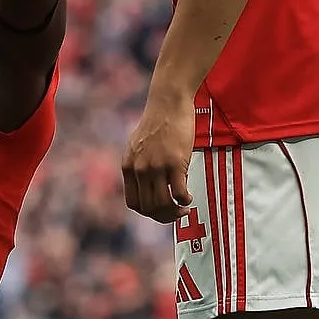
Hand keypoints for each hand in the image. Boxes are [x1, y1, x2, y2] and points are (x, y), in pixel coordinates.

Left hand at [121, 92, 196, 223]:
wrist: (168, 102)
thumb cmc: (158, 122)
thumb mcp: (139, 146)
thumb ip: (140, 165)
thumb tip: (149, 184)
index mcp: (128, 167)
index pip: (133, 203)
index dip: (148, 212)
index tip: (160, 210)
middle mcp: (139, 169)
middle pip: (148, 207)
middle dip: (163, 216)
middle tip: (176, 213)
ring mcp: (156, 167)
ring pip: (162, 204)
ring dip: (175, 212)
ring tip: (184, 208)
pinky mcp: (174, 163)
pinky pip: (178, 193)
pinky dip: (185, 201)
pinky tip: (189, 197)